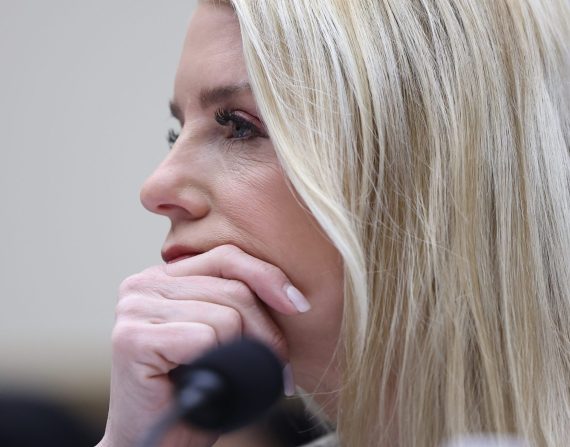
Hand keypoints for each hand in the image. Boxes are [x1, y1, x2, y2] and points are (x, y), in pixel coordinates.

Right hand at [97, 245, 308, 446]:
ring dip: (243, 353)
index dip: (268, 277)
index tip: (299, 305)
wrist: (157, 442)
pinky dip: (217, 363)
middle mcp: (143, 284)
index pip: (227, 257)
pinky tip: (205, 381)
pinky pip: (205, 338)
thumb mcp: (220, 333)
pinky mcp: (133, 338)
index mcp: (164, 276)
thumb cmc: (194, 389)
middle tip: (277, 366)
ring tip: (235, 377)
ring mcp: (134, 309)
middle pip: (232, 288)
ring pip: (225, 316)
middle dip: (266, 330)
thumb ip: (236, 302)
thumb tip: (293, 294)